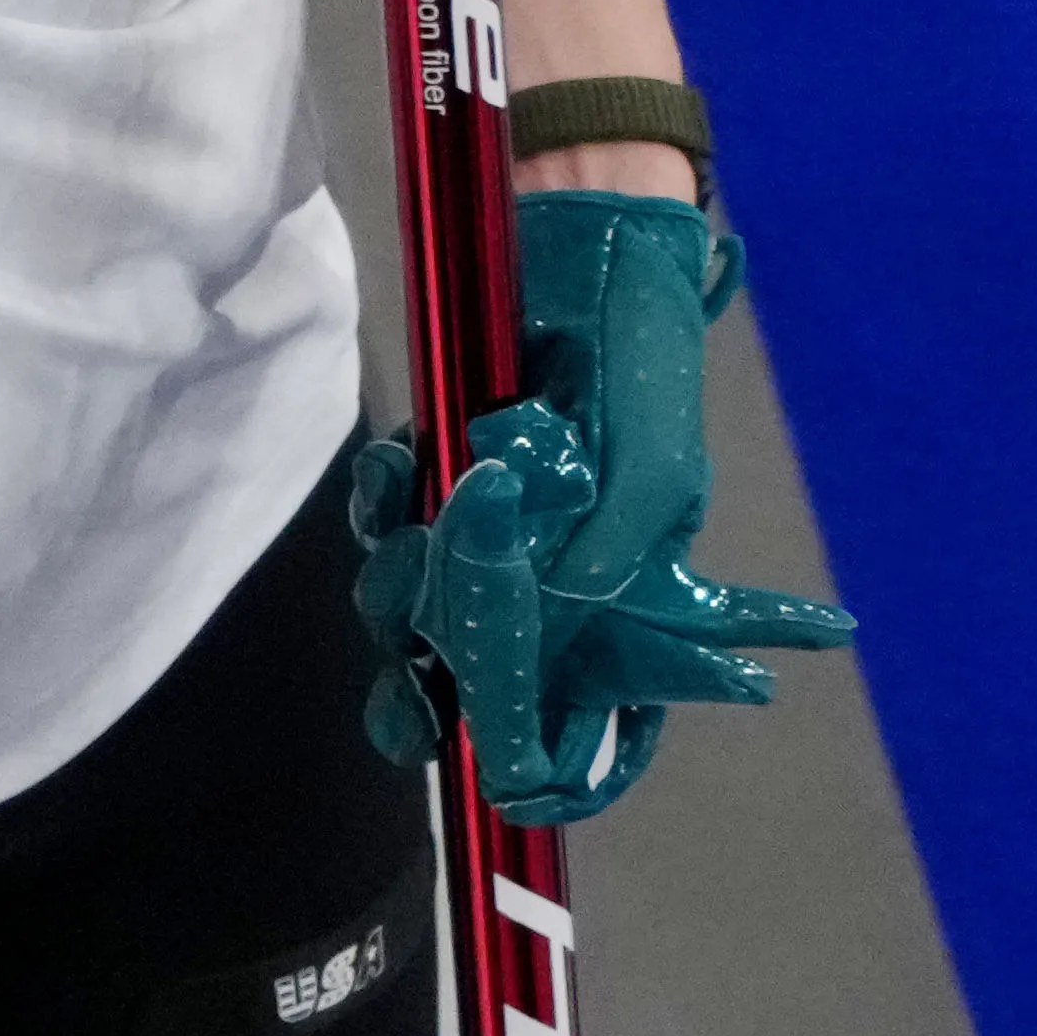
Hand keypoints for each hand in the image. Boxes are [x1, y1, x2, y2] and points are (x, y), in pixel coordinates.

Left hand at [345, 196, 856, 824]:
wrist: (581, 243)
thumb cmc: (643, 363)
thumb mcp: (655, 469)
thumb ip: (612, 551)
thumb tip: (549, 602)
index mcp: (621, 596)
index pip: (599, 713)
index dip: (560, 764)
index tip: (519, 792)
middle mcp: (548, 575)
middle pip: (480, 679)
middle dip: (435, 696)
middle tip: (414, 694)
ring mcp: (488, 524)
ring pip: (417, 603)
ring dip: (403, 586)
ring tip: (424, 530)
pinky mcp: (435, 468)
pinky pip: (387, 515)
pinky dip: (381, 502)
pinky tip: (397, 470)